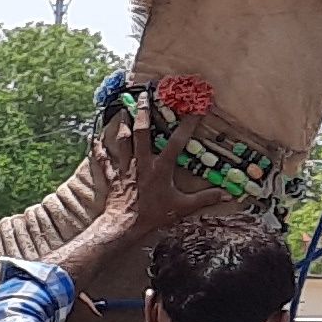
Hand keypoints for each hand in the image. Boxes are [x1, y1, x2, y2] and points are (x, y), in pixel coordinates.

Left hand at [58, 116, 238, 295]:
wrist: (125, 225)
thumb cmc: (154, 215)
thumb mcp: (183, 207)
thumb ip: (205, 199)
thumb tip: (227, 194)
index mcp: (161, 167)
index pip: (178, 141)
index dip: (188, 124)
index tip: (196, 108)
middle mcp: (142, 162)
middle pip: (142, 132)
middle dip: (143, 112)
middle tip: (144, 96)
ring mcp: (126, 168)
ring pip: (122, 141)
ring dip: (123, 125)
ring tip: (124, 110)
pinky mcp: (113, 177)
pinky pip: (104, 160)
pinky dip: (98, 149)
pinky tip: (93, 139)